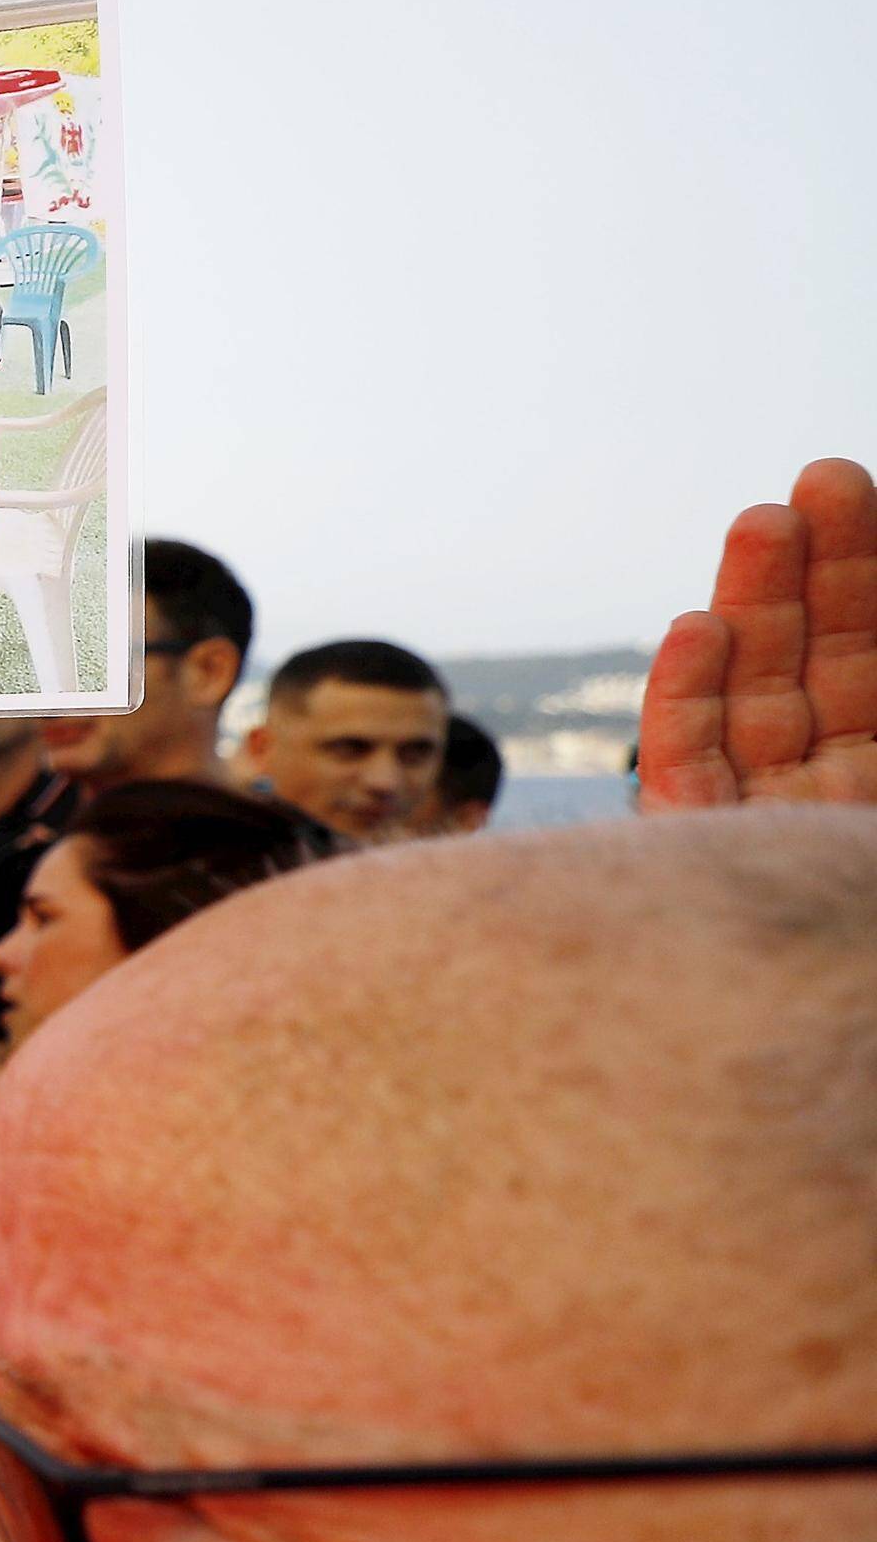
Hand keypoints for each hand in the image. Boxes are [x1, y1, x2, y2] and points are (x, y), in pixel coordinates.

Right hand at [640, 456, 876, 809]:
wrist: (875, 1063)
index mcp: (872, 773)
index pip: (865, 658)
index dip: (859, 573)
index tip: (850, 495)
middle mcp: (821, 785)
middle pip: (809, 662)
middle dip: (810, 570)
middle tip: (824, 477)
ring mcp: (757, 816)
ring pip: (747, 697)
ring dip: (749, 603)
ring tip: (763, 522)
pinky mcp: (694, 844)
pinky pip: (687, 768)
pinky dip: (684, 697)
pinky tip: (697, 629)